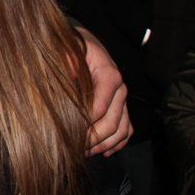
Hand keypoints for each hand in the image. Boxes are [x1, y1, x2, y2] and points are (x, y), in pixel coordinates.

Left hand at [78, 27, 132, 156]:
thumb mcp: (68, 47)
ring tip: (84, 152)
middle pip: (112, 123)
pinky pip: (127, 129)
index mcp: (109, 75)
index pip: (99, 108)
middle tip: (74, 149)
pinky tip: (104, 152)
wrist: (83, 42)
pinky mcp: (122, 106)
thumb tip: (68, 74)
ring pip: (121, 130)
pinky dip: (117, 143)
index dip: (85, 125)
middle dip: (93, 139)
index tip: (69, 135)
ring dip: (104, 145)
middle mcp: (120, 89)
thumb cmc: (73, 46)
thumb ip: (67, 60)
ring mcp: (123, 99)